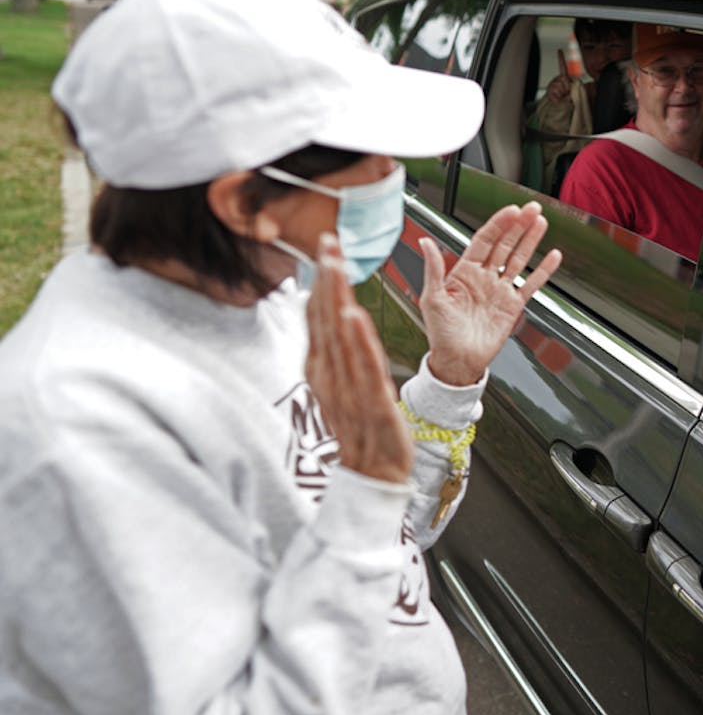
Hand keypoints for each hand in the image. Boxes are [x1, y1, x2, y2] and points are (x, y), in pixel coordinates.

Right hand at [306, 233, 412, 483]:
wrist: (371, 473)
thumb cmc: (358, 427)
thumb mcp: (341, 382)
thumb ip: (334, 348)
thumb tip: (331, 312)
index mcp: (323, 367)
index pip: (319, 315)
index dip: (322, 279)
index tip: (325, 245)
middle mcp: (331, 373)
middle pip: (326, 318)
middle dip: (327, 278)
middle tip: (328, 241)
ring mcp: (348, 387)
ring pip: (341, 336)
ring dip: (338, 298)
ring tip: (337, 266)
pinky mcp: (372, 402)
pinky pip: (364, 368)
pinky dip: (358, 342)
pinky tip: (355, 318)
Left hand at [419, 201, 561, 385]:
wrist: (457, 361)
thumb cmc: (441, 334)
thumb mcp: (432, 298)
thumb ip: (433, 268)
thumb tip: (425, 242)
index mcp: (463, 272)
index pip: (484, 240)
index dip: (498, 224)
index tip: (510, 211)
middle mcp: (484, 278)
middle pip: (505, 244)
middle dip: (518, 225)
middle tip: (531, 209)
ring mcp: (500, 290)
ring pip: (518, 259)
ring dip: (530, 240)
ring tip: (540, 222)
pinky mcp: (513, 306)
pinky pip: (531, 284)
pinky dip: (543, 271)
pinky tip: (552, 257)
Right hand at [545, 48, 571, 103]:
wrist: (561, 109)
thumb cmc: (569, 100)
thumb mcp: (575, 92)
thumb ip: (575, 86)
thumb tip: (569, 82)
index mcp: (564, 79)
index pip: (562, 67)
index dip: (561, 58)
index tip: (559, 50)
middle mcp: (557, 80)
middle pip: (564, 79)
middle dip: (568, 88)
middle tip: (567, 94)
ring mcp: (552, 85)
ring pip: (559, 85)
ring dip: (563, 93)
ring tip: (563, 97)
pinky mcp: (549, 91)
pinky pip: (554, 92)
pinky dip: (558, 98)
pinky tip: (558, 99)